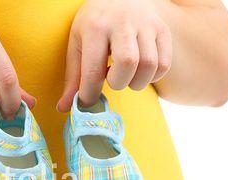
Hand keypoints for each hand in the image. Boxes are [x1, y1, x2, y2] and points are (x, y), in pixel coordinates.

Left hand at [57, 0, 171, 110]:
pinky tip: (139, 71)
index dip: (90, 94)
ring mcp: (145, 25)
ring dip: (136, 82)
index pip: (93, 71)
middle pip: (127, 63)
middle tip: (111, 79)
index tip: (88, 101)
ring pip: (149, 65)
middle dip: (118, 83)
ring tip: (125, 76)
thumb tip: (64, 108)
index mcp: (95, 27)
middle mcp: (122, 23)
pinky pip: (164, 64)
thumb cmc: (94, 25)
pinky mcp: (162, 30)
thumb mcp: (77, 44)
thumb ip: (73, 78)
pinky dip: (152, 76)